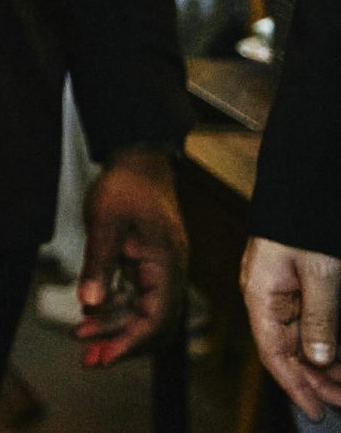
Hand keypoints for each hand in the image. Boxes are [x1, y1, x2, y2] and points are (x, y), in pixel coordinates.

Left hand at [74, 146, 184, 366]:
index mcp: (165, 266)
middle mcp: (168, 273)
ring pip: (142, 313)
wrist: (138, 161)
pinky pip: (136, 297)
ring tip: (80, 338)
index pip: (156, 319)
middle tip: (87, 359)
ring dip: (114, 328)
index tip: (103, 357)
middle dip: (121, 344)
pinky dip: (114, 309)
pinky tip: (89, 314)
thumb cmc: (126, 186)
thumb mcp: (105, 222)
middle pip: (152, 324)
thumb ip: (100, 263)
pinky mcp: (148, 265)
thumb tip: (91, 303)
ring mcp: (160, 270)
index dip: (130, 342)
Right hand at [244, 235, 340, 422]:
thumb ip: (319, 318)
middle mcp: (267, 297)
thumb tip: (318, 359)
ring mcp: (282, 292)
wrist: (306, 184)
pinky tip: (340, 359)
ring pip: (301, 341)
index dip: (295, 385)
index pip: (273, 353)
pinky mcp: (298, 286)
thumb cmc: (306, 223)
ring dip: (324, 366)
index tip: (316, 411)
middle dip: (316, 380)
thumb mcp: (320, 272)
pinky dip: (327, 345)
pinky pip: (310, 325)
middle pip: (287, 351)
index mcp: (260, 294)